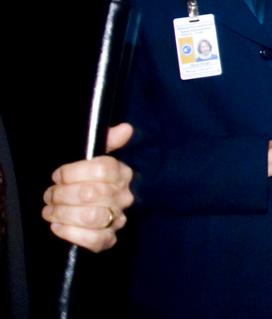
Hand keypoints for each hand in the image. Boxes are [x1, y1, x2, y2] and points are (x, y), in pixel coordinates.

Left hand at [42, 123, 134, 252]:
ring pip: (91, 217)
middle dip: (62, 194)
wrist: (83, 212)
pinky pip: (93, 239)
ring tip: (50, 210)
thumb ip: (107, 141)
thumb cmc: (85, 182)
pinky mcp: (108, 240)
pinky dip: (70, 233)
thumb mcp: (93, 159)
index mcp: (122, 173)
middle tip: (50, 194)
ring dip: (63, 213)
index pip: (103, 169)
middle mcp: (123, 196)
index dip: (74, 172)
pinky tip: (58, 226)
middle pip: (92, 193)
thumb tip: (125, 128)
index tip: (58, 175)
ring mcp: (117, 219)